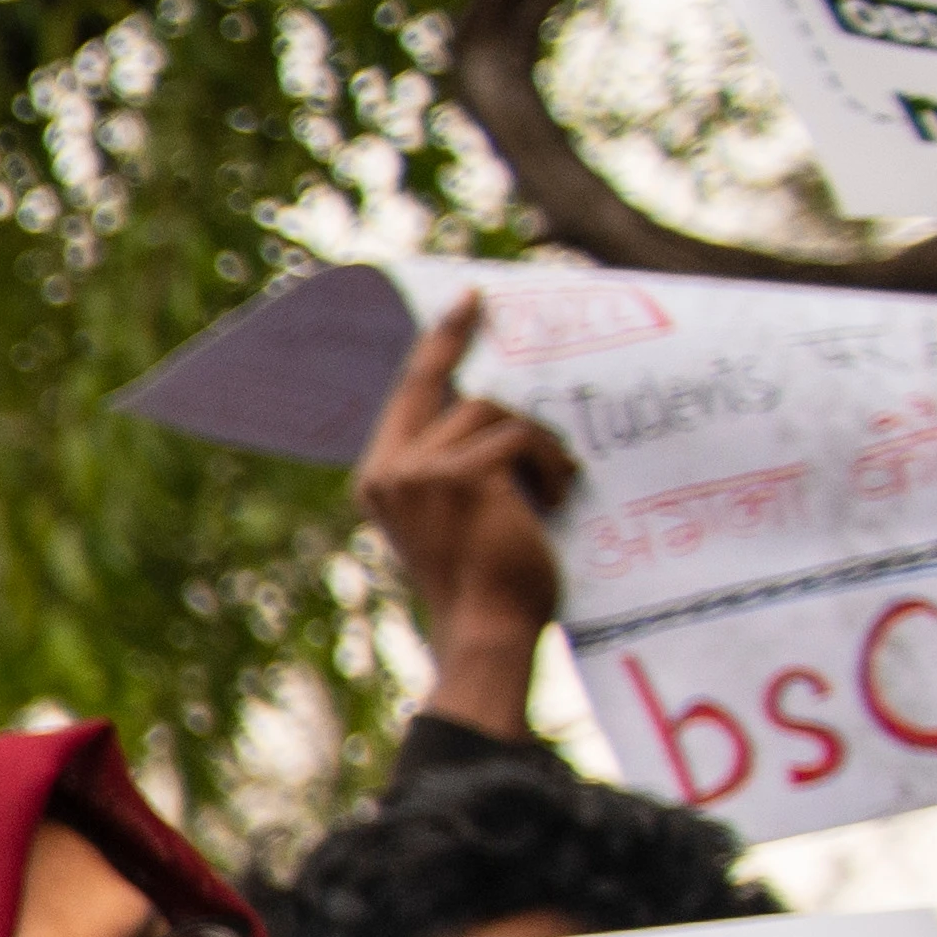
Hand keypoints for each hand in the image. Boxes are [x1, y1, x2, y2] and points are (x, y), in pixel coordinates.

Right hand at [357, 291, 571, 738]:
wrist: (486, 634)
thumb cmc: (483, 589)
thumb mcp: (454, 521)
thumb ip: (454, 471)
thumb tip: (497, 412)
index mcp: (380, 483)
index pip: (408, 398)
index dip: (438, 347)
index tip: (463, 305)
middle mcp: (390, 471)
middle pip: (450, 390)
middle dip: (465, 344)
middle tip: (486, 303)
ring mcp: (421, 472)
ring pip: (496, 414)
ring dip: (539, 447)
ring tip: (554, 489)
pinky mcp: (463, 475)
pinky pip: (523, 438)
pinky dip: (550, 465)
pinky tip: (556, 500)